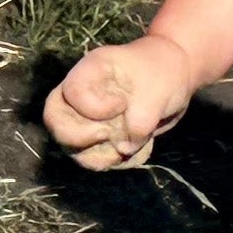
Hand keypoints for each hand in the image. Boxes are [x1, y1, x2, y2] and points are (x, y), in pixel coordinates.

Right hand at [42, 34, 195, 171]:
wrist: (176, 78)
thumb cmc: (163, 73)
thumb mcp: (158, 91)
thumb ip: (141, 119)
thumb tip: (123, 148)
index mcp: (90, 72)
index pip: (72, 94)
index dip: (94, 108)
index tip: (122, 103)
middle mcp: (80, 96)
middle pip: (55, 122)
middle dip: (80, 138)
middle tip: (108, 134)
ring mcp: (87, 119)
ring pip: (72, 148)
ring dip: (102, 157)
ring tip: (131, 146)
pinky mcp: (101, 138)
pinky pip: (97, 159)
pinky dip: (119, 160)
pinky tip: (140, 148)